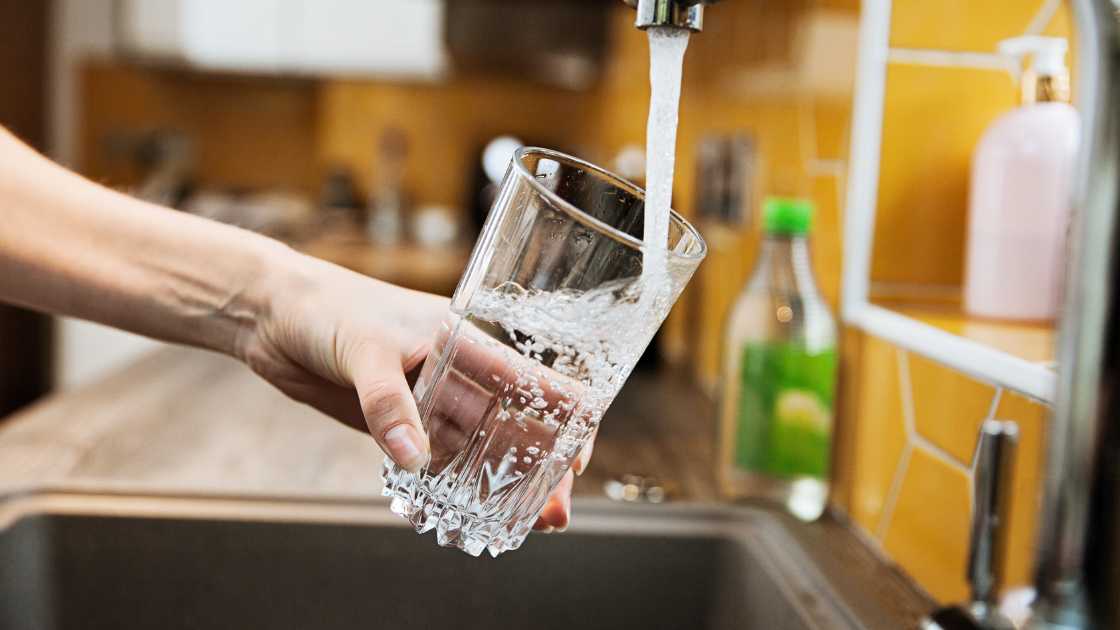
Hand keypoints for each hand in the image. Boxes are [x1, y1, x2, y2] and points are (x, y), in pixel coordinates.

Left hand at [235, 251, 584, 529]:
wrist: (273, 313)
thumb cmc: (328, 308)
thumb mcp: (364, 349)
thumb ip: (388, 402)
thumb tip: (415, 458)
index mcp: (466, 340)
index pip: (533, 380)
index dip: (564, 419)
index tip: (576, 461)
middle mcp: (457, 372)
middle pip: (512, 425)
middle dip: (536, 469)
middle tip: (551, 513)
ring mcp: (428, 399)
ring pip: (475, 448)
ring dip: (495, 485)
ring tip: (516, 525)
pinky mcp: (395, 422)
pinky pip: (430, 459)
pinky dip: (444, 486)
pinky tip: (455, 514)